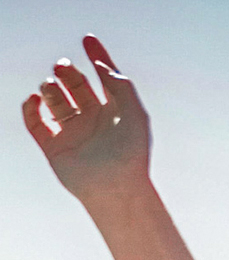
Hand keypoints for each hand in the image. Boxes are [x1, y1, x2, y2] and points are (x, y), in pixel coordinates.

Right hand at [21, 36, 150, 204]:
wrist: (114, 188)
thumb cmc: (130, 154)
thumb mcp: (136, 115)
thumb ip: (122, 86)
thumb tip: (103, 67)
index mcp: (116, 111)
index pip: (104, 77)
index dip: (97, 56)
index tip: (88, 38)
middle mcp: (93, 119)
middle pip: (75, 83)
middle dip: (67, 71)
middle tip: (63, 68)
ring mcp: (72, 131)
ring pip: (54, 98)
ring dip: (49, 88)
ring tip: (52, 89)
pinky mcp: (53, 145)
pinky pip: (34, 121)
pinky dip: (30, 106)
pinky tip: (35, 100)